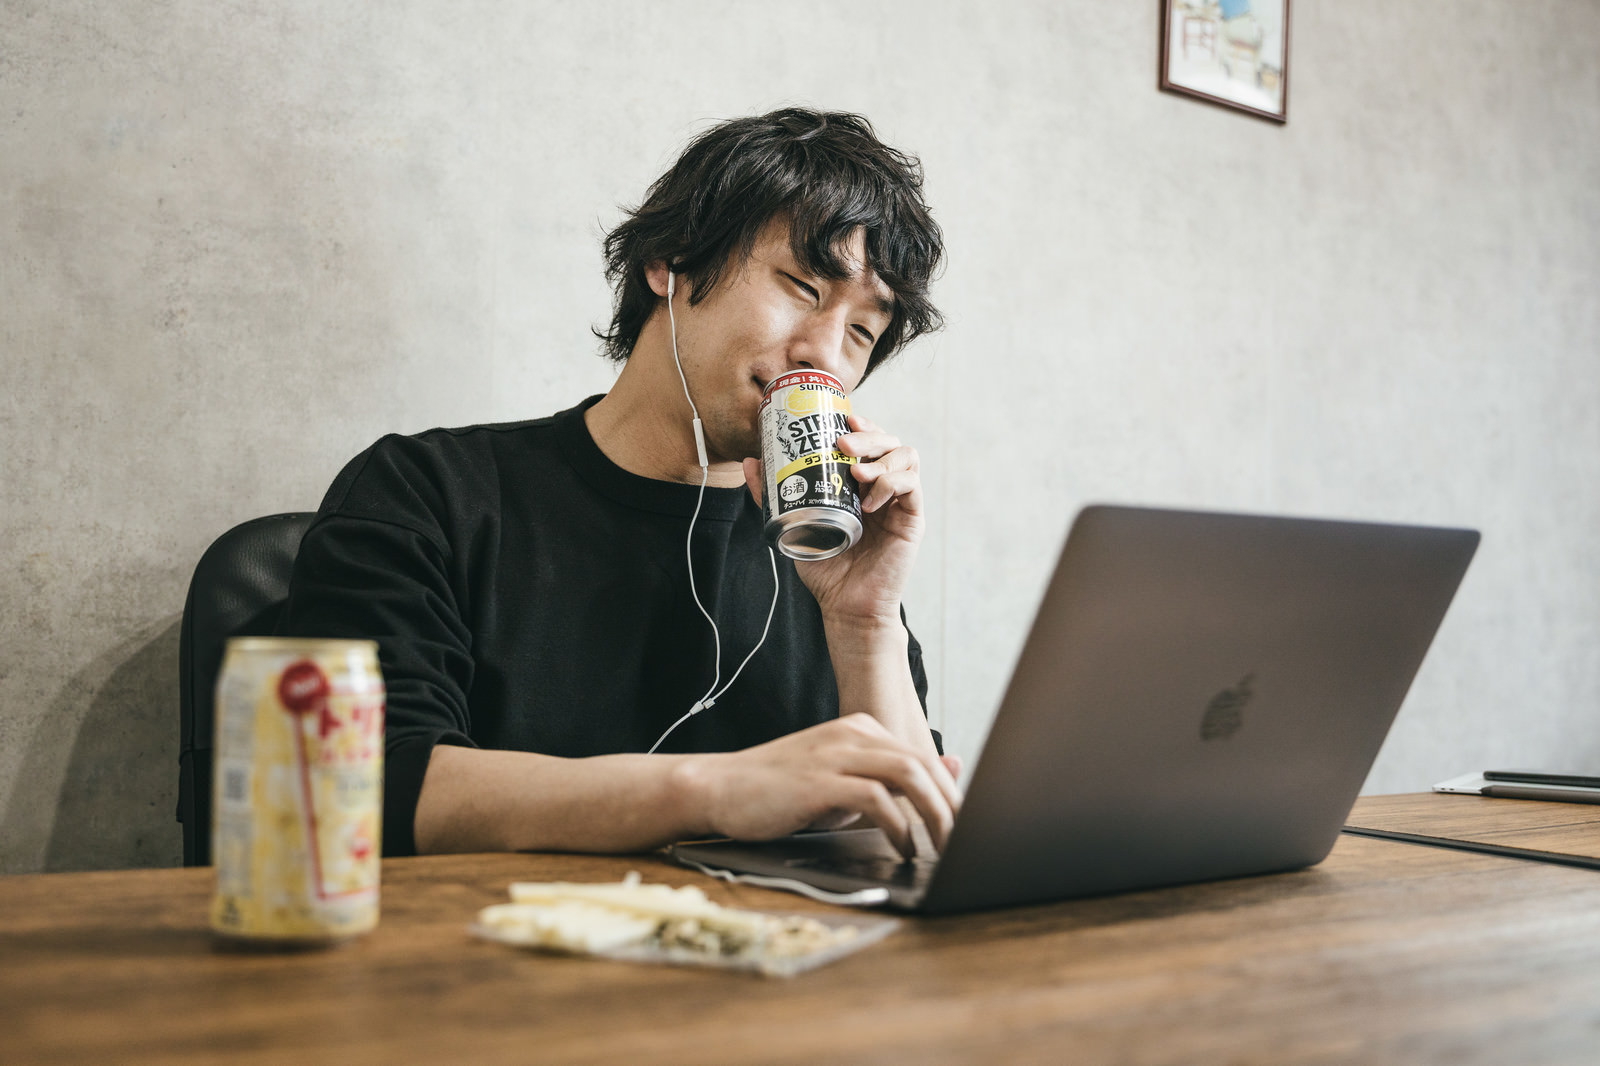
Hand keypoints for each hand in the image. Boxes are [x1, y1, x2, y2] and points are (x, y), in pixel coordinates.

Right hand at [681, 714, 961, 859]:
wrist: (720, 787)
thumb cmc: (780, 791)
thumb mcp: (841, 782)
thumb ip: (889, 780)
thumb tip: (948, 770)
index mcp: (860, 729)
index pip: (922, 757)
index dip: (950, 792)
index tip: (965, 824)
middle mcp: (852, 734)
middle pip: (922, 763)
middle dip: (951, 805)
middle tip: (965, 841)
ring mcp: (835, 754)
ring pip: (907, 774)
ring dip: (934, 813)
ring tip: (942, 845)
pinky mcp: (819, 781)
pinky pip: (875, 798)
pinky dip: (896, 825)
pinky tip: (901, 846)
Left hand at [743, 414, 922, 625]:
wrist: (845, 605)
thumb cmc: (824, 566)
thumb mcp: (793, 524)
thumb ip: (772, 496)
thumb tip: (750, 462)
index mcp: (860, 481)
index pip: (868, 439)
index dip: (861, 423)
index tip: (842, 418)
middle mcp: (883, 485)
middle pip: (888, 440)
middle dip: (868, 434)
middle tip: (843, 444)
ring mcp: (899, 501)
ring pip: (905, 455)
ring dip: (881, 457)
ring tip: (855, 472)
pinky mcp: (912, 519)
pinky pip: (912, 486)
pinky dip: (891, 484)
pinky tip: (869, 499)